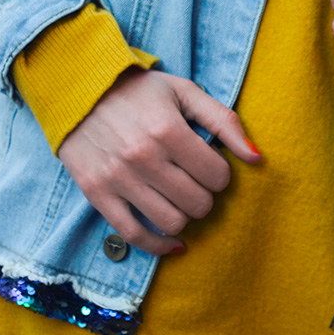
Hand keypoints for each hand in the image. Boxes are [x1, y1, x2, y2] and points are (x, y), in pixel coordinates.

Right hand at [57, 69, 260, 255]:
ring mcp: (118, 179)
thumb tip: (257, 159)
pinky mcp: (97, 194)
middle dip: (205, 196)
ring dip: (185, 215)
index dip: (221, 174)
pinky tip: (174, 241)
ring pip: (172, 222)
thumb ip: (224, 122)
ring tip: (181, 198)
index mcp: (168, 130)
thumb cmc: (138, 91)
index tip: (211, 165)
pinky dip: (159, 245)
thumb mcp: (185, 92)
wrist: (77, 89)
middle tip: (196, 182)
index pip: (217, 176)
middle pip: (198, 203)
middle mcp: (143, 158)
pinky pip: (134, 235)